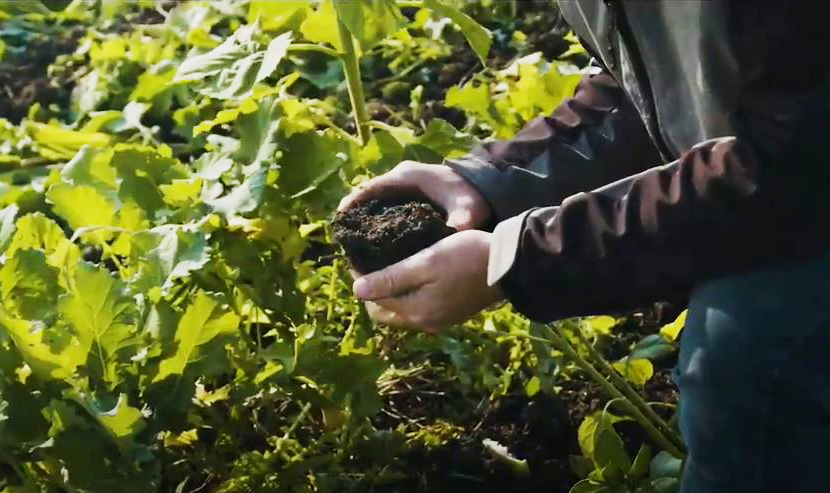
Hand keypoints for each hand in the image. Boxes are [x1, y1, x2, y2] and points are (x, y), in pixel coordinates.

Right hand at [337, 161, 491, 229]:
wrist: (486, 187)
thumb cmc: (472, 194)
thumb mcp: (467, 209)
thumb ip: (460, 222)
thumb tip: (453, 236)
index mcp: (406, 177)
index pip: (370, 188)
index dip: (351, 203)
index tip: (338, 221)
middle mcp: (400, 179)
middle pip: (367, 196)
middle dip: (353, 215)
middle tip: (343, 240)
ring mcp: (403, 188)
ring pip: (374, 202)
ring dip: (363, 219)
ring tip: (352, 244)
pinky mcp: (407, 197)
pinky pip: (384, 207)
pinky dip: (375, 221)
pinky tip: (373, 242)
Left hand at [352, 230, 503, 331]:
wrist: (509, 265)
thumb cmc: (465, 257)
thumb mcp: (425, 263)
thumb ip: (391, 278)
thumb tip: (356, 291)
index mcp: (416, 313)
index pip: (374, 302)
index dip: (362, 279)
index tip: (360, 254)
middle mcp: (425, 323)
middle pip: (386, 311)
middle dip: (374, 290)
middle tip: (372, 262)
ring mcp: (440, 320)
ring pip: (403, 310)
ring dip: (392, 292)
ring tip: (390, 265)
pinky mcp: (452, 313)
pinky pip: (420, 307)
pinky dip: (410, 294)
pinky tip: (413, 274)